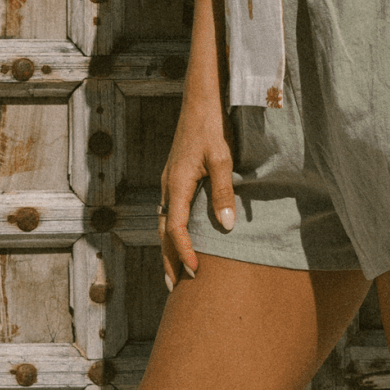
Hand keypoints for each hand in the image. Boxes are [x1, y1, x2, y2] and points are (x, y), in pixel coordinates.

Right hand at [159, 105, 235, 288]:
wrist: (200, 101)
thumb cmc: (212, 127)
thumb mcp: (223, 159)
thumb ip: (224, 192)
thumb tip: (227, 226)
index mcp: (177, 184)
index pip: (175, 229)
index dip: (184, 252)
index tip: (195, 271)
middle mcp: (168, 186)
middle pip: (162, 232)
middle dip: (168, 260)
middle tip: (176, 287)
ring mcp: (168, 182)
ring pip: (162, 223)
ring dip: (168, 249)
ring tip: (174, 272)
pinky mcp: (174, 178)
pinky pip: (168, 212)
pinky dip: (171, 233)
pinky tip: (179, 240)